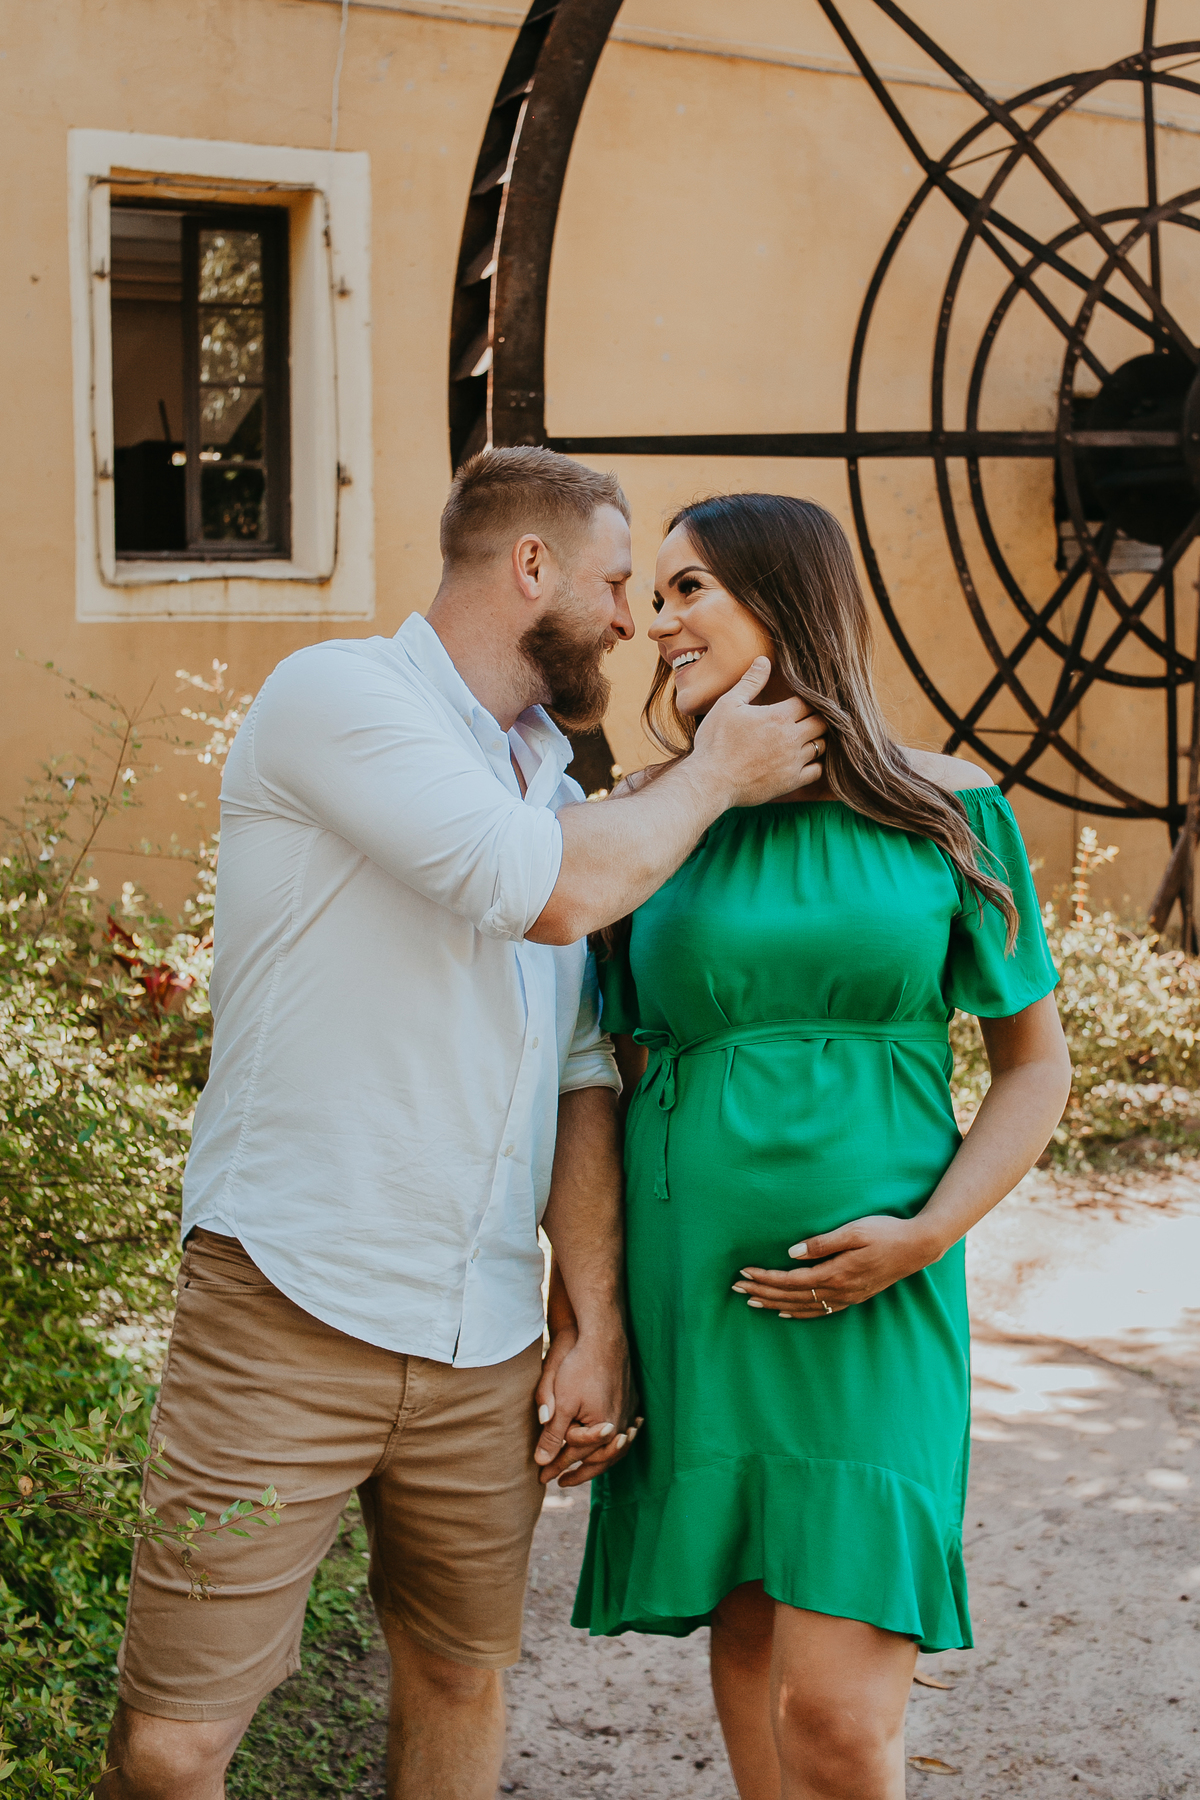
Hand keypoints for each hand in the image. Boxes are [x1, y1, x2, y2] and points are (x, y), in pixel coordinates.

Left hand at [533, 1323, 639, 1486]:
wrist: (603, 1335)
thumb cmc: (579, 1367)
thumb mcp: (561, 1402)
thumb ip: (552, 1434)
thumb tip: (541, 1461)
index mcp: (603, 1427)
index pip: (575, 1456)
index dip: (555, 1467)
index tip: (540, 1477)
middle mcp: (621, 1424)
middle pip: (598, 1458)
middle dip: (578, 1471)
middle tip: (560, 1481)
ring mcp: (629, 1411)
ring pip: (614, 1447)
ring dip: (598, 1459)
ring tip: (583, 1467)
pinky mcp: (631, 1399)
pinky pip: (623, 1429)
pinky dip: (612, 1442)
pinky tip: (607, 1444)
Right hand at [691, 657, 825, 808]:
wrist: (710, 781)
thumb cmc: (716, 742)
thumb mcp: (728, 705)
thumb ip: (750, 682)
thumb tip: (764, 661)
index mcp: (779, 716)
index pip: (809, 702)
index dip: (808, 700)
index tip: (801, 701)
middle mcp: (792, 738)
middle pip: (822, 723)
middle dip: (817, 718)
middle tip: (806, 718)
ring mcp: (793, 761)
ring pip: (821, 746)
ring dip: (817, 739)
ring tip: (806, 737)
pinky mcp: (791, 781)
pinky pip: (817, 771)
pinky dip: (815, 763)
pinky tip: (804, 759)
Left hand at [731, 1215, 940, 1317]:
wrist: (917, 1247)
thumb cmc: (885, 1232)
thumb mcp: (854, 1231)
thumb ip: (822, 1243)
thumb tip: (792, 1253)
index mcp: (836, 1273)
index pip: (791, 1280)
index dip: (766, 1278)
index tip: (743, 1274)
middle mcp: (839, 1290)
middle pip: (792, 1296)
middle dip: (763, 1292)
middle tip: (736, 1290)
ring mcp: (847, 1297)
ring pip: (803, 1306)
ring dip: (775, 1304)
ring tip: (752, 1302)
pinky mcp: (854, 1297)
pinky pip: (819, 1311)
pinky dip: (799, 1312)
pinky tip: (785, 1312)